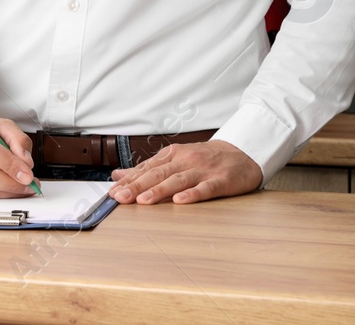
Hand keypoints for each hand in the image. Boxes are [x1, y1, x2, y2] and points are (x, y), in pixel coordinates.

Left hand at [108, 140, 262, 204]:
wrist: (243, 152)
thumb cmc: (206, 158)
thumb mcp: (176, 158)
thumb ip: (148, 168)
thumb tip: (118, 175)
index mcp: (174, 155)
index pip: (147, 168)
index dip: (129, 180)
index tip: (112, 191)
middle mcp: (186, 160)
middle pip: (158, 174)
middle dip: (137, 185)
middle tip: (119, 197)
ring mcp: (203, 170)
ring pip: (178, 180)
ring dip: (159, 190)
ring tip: (142, 201)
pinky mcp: (221, 181)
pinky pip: (205, 188)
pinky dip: (192, 194)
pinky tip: (180, 201)